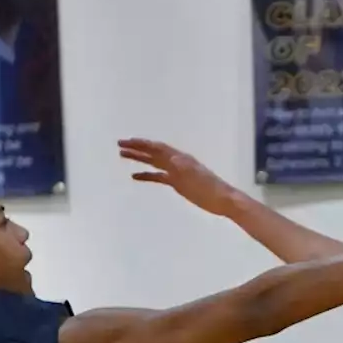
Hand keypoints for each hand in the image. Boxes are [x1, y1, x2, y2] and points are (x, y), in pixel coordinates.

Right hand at [120, 138, 238, 216]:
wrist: (222, 200)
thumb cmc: (210, 189)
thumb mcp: (196, 177)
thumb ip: (184, 167)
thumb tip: (172, 158)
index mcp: (181, 158)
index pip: (158, 147)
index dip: (142, 144)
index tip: (126, 141)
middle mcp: (177, 162)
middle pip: (153, 152)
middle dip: (137, 148)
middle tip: (119, 145)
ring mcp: (176, 172)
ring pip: (154, 162)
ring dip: (139, 158)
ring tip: (123, 155)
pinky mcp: (177, 183)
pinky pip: (159, 177)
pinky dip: (147, 175)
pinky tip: (135, 176)